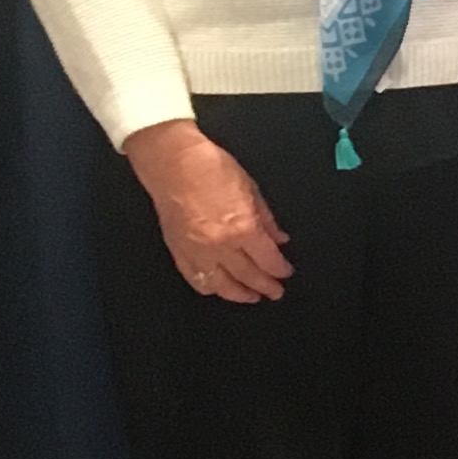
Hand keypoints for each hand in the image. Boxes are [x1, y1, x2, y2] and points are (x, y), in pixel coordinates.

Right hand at [123, 120, 291, 303]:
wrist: (171, 161)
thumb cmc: (210, 167)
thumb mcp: (250, 188)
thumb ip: (266, 219)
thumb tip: (279, 239)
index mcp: (242, 228)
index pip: (268, 260)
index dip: (280, 270)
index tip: (286, 272)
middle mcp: (219, 246)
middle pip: (248, 277)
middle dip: (266, 287)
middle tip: (276, 291)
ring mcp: (196, 252)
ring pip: (220, 286)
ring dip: (239, 295)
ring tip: (252, 296)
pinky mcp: (178, 252)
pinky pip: (196, 279)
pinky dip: (210, 288)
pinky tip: (220, 288)